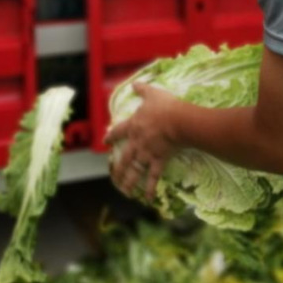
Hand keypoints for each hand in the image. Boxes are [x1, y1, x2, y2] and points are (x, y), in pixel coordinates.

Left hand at [104, 82, 178, 200]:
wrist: (178, 121)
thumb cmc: (165, 106)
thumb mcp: (152, 94)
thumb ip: (142, 89)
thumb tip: (134, 84)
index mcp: (133, 126)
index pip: (118, 132)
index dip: (111, 136)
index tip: (105, 140)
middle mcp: (137, 142)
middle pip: (124, 157)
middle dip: (118, 167)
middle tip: (114, 175)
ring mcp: (146, 153)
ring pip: (134, 170)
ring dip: (128, 181)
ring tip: (124, 191)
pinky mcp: (158, 161)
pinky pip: (153, 177)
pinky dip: (149, 189)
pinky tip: (146, 199)